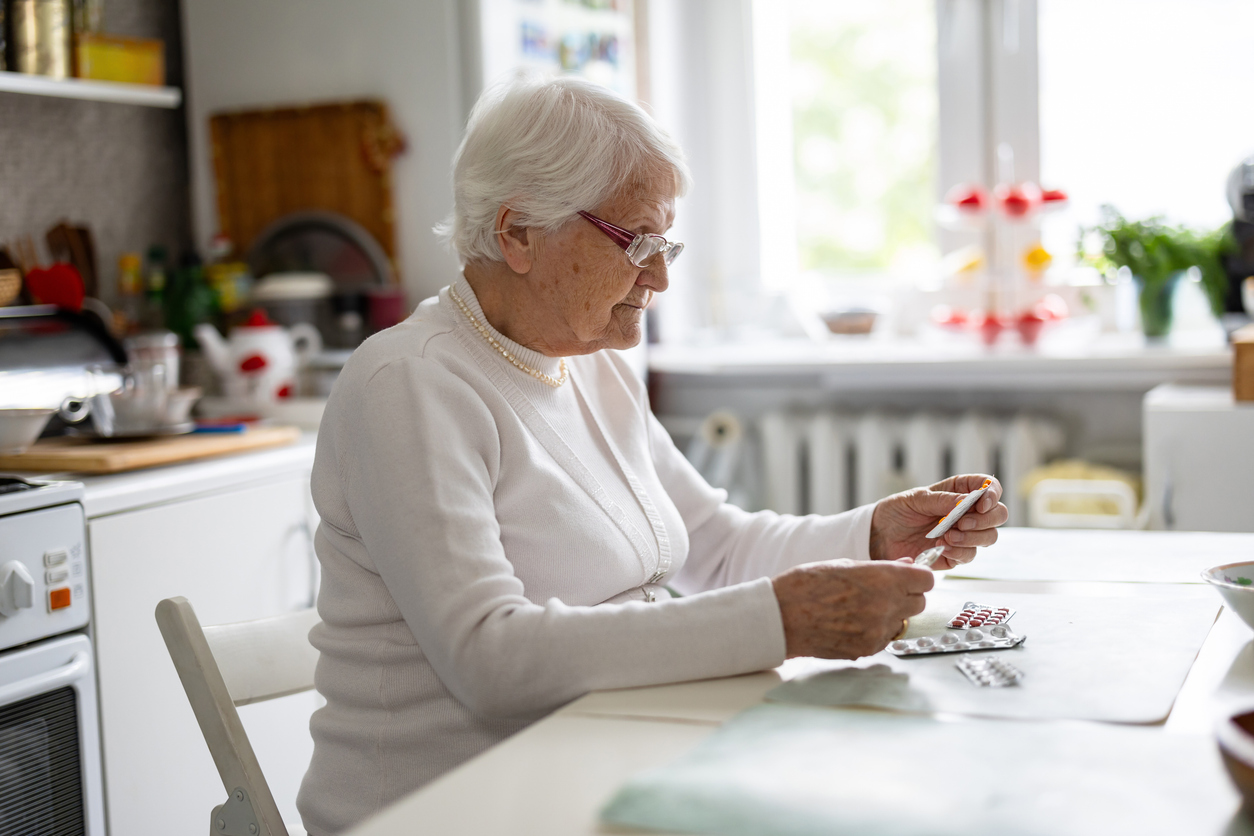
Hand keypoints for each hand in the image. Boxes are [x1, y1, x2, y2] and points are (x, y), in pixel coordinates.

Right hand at [771, 559, 932, 658]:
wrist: (782, 617)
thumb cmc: (806, 585)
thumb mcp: (845, 565)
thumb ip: (881, 568)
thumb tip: (906, 566)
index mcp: (883, 579)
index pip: (926, 580)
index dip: (917, 577)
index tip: (908, 577)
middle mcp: (887, 606)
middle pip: (919, 603)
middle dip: (906, 596)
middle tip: (884, 592)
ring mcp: (878, 631)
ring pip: (903, 622)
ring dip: (891, 615)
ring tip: (862, 608)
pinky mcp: (868, 649)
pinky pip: (885, 638)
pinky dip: (876, 631)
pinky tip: (853, 622)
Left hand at [869, 474, 1007, 569]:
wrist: (879, 535)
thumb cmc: (897, 510)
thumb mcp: (916, 499)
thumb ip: (942, 500)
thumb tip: (967, 501)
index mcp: (959, 492)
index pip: (990, 488)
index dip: (992, 494)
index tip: (982, 503)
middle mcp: (967, 513)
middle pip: (998, 515)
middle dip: (986, 520)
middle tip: (962, 523)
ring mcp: (964, 535)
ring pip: (989, 537)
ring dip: (972, 538)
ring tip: (947, 537)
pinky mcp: (954, 554)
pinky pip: (969, 555)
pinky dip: (959, 552)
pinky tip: (942, 547)